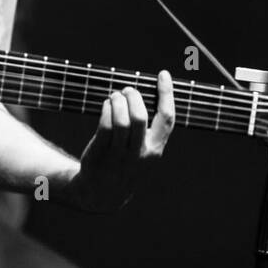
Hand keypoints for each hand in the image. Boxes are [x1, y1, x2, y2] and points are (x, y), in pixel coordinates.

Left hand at [64, 70, 175, 212]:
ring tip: (115, 96)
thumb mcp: (143, 151)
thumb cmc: (125, 163)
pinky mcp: (100, 154)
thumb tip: (143, 94)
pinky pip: (105, 126)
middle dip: (133, 96)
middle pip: (140, 117)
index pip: (167, 119)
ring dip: (117, 101)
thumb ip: (148, 128)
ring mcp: (119, 156)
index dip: (167, 94)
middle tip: (127, 90)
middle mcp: (140, 155)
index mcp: (155, 150)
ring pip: (121, 121)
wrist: (102, 193)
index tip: (163, 74)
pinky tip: (107, 104)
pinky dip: (106, 110)